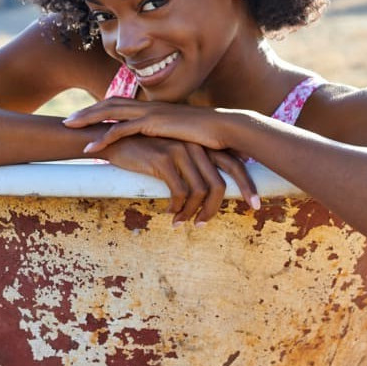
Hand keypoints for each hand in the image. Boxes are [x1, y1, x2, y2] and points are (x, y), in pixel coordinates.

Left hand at [65, 98, 233, 151]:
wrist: (225, 128)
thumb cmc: (207, 134)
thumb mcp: (181, 134)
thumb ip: (168, 137)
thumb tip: (161, 146)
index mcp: (153, 108)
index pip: (120, 105)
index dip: (100, 110)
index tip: (83, 117)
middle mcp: (148, 107)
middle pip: (108, 105)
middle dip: (86, 113)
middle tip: (66, 121)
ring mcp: (150, 113)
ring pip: (110, 114)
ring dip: (87, 121)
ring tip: (68, 130)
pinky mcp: (154, 124)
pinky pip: (122, 130)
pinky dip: (104, 138)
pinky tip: (91, 148)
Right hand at [95, 135, 259, 224]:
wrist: (111, 139)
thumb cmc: (143, 151)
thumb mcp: (173, 154)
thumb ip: (193, 165)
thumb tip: (212, 188)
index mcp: (202, 143)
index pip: (234, 164)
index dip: (247, 186)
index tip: (255, 205)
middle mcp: (195, 145)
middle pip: (219, 183)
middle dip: (217, 208)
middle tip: (206, 226)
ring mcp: (179, 151)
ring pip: (198, 191)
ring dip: (191, 213)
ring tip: (182, 223)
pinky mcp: (163, 160)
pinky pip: (178, 192)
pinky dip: (176, 208)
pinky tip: (168, 214)